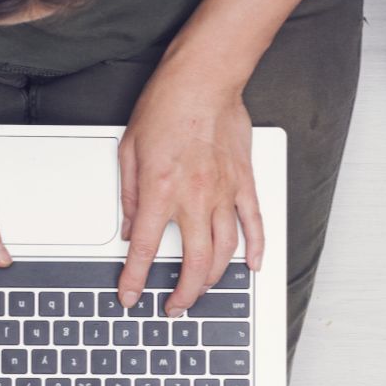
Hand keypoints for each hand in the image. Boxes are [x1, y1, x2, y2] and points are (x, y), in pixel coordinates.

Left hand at [117, 63, 262, 315]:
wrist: (203, 80)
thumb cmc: (166, 106)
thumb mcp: (129, 150)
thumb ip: (131, 195)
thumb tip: (129, 226)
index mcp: (160, 191)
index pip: (143, 248)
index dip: (134, 279)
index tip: (130, 296)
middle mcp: (195, 197)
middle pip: (193, 261)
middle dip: (183, 292)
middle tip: (174, 306)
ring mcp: (224, 193)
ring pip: (224, 250)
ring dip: (213, 278)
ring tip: (202, 290)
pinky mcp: (244, 183)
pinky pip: (254, 224)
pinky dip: (255, 249)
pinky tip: (251, 266)